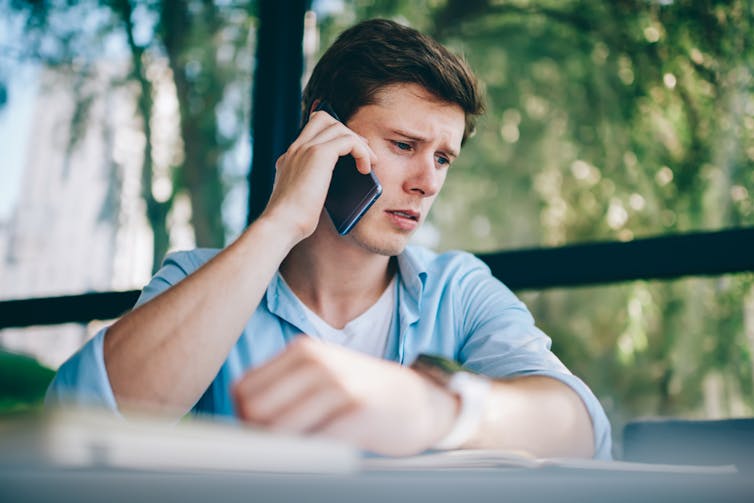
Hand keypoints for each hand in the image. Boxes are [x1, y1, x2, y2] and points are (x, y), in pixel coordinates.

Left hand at [232, 337, 458, 455]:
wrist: (421, 402)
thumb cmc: (364, 396)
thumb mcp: (322, 377)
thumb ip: (283, 391)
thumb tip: (240, 420)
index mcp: (302, 351)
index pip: (243, 391)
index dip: (245, 421)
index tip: (266, 435)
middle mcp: (317, 361)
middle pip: (254, 411)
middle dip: (260, 436)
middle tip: (282, 449)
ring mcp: (339, 384)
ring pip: (279, 429)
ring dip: (283, 450)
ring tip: (305, 452)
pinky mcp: (358, 411)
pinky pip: (313, 444)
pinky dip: (308, 457)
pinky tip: (323, 457)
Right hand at [260, 110, 376, 242]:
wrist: (282, 224)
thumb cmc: (293, 221)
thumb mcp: (301, 197)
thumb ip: (312, 184)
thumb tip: (330, 184)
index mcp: (290, 157)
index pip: (311, 130)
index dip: (333, 135)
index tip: (349, 151)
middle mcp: (296, 148)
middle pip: (324, 118)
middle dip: (347, 132)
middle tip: (363, 151)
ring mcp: (305, 148)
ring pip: (339, 127)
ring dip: (359, 143)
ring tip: (369, 163)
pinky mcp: (318, 154)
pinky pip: (349, 140)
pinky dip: (361, 151)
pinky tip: (365, 169)